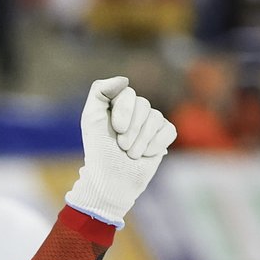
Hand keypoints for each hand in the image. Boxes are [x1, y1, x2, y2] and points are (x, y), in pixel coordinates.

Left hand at [64, 76, 176, 227]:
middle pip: (143, 105)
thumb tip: (124, 79)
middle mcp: (135, 109)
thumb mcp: (91, 119)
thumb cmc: (99, 150)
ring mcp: (151, 121)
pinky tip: (146, 154)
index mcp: (116, 103)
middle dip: (132, 130)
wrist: (113, 180)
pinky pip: (168, 130)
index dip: (124, 112)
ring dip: (141, 141)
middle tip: (122, 146)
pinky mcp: (164, 134)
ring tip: (130, 153)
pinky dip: (155, 145)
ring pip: (156, 118)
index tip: (116, 130)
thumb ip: (100, 92)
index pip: (127, 93)